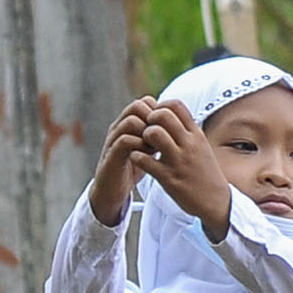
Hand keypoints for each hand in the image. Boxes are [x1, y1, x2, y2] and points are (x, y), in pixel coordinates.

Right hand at [84, 102, 158, 223]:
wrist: (113, 190)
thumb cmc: (134, 168)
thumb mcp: (150, 148)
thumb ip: (159, 135)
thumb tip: (180, 126)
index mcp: (129, 123)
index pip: (145, 101)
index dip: (159, 111)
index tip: (169, 128)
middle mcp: (119, 127)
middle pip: (137, 106)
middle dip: (154, 120)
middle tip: (164, 137)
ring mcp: (113, 139)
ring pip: (131, 121)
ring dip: (148, 132)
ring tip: (157, 147)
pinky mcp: (111, 155)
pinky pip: (124, 141)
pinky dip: (140, 146)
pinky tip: (149, 156)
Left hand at [132, 99, 233, 231]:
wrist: (217, 202)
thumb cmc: (205, 173)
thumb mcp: (202, 147)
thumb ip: (187, 131)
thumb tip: (171, 114)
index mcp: (196, 135)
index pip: (175, 105)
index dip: (160, 107)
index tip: (156, 120)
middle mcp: (189, 145)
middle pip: (162, 115)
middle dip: (149, 119)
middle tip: (147, 132)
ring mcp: (179, 162)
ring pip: (153, 133)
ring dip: (142, 137)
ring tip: (145, 146)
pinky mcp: (169, 179)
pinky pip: (145, 160)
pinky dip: (137, 157)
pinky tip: (141, 160)